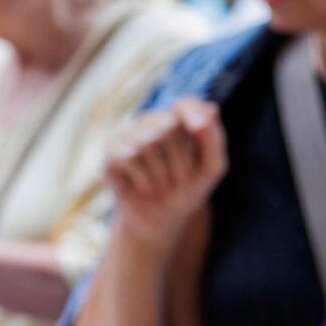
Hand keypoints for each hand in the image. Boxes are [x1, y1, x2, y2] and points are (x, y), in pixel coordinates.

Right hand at [105, 97, 227, 248]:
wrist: (159, 221)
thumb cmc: (186, 191)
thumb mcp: (211, 168)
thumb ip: (214, 139)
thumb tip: (211, 109)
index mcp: (178, 121)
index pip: (185, 104)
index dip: (192, 113)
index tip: (200, 128)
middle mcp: (151, 123)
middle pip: (168, 125)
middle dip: (180, 158)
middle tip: (180, 178)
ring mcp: (128, 135)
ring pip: (148, 142)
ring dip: (162, 173)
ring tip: (162, 185)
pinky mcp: (111, 153)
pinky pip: (129, 157)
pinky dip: (144, 179)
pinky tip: (145, 188)